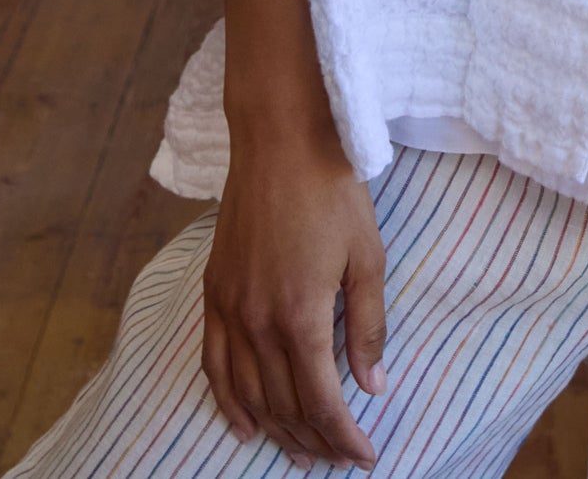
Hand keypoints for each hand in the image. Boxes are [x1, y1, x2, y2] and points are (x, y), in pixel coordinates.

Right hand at [201, 130, 387, 469]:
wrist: (281, 140)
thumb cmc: (332, 192)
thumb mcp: (367, 256)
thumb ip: (368, 325)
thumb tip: (374, 385)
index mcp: (301, 317)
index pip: (321, 402)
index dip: (343, 437)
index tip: (364, 457)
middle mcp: (258, 323)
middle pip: (285, 406)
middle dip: (315, 441)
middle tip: (339, 458)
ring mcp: (230, 309)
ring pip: (250, 394)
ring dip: (276, 430)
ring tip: (302, 452)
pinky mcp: (214, 293)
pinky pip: (215, 365)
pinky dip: (229, 403)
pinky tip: (244, 426)